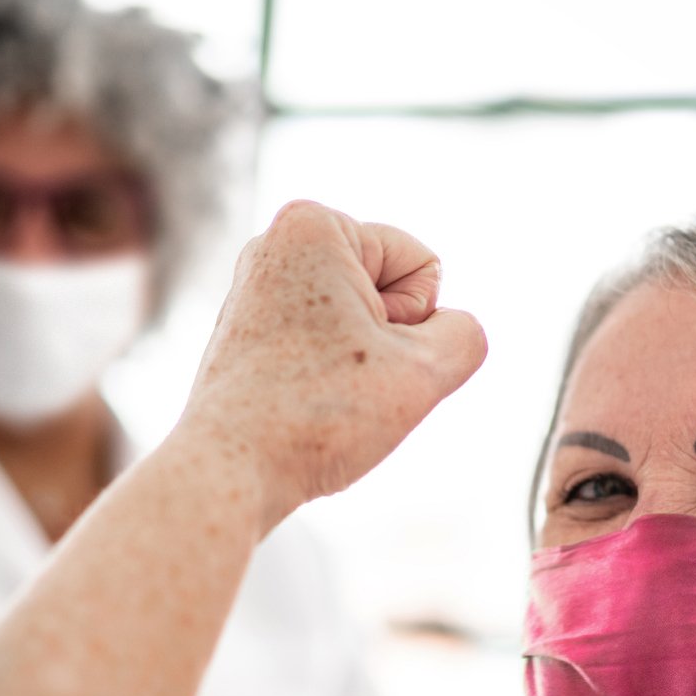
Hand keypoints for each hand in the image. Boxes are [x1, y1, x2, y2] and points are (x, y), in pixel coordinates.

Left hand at [176, 200, 486, 529]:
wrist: (230, 472)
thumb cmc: (320, 416)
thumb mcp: (425, 372)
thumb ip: (465, 336)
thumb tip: (446, 330)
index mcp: (313, 224)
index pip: (424, 268)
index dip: (415, 326)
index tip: (363, 356)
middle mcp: (275, 242)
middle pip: (391, 293)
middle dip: (386, 343)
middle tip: (339, 381)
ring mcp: (256, 289)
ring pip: (362, 327)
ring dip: (361, 368)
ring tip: (316, 395)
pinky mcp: (247, 332)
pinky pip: (326, 349)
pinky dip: (327, 381)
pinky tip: (298, 406)